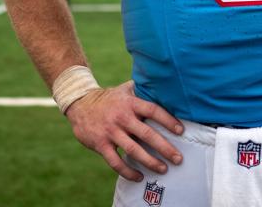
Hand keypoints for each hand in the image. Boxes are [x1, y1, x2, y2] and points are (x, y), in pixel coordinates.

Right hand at [65, 80, 184, 181]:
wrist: (80, 104)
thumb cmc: (109, 98)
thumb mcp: (125, 89)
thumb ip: (142, 89)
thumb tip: (163, 84)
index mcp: (130, 103)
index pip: (153, 110)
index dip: (168, 120)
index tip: (181, 130)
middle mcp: (122, 117)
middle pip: (146, 134)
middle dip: (164, 147)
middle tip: (178, 158)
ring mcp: (111, 132)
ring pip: (133, 150)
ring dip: (150, 161)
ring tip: (163, 169)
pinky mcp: (100, 144)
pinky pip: (115, 162)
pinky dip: (128, 171)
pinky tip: (139, 177)